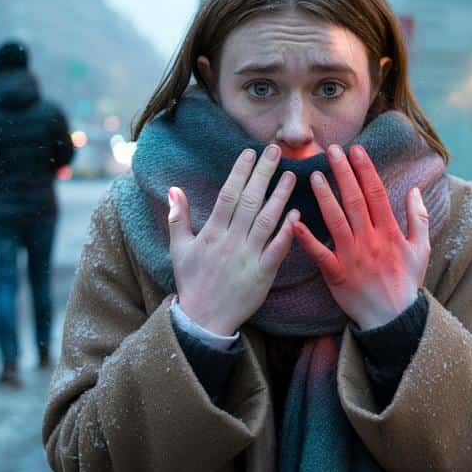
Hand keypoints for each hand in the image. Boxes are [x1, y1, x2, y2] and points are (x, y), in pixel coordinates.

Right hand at [170, 145, 298, 335]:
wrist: (204, 320)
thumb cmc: (192, 282)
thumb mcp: (179, 249)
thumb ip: (178, 217)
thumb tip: (173, 189)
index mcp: (211, 234)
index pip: (227, 195)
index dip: (240, 173)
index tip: (250, 153)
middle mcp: (230, 242)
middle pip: (249, 202)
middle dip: (263, 174)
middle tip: (276, 151)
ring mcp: (248, 258)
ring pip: (266, 221)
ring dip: (279, 197)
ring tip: (291, 175)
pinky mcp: (262, 275)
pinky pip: (277, 249)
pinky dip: (287, 231)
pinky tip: (297, 213)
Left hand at [293, 144, 429, 329]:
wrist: (394, 318)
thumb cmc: (407, 282)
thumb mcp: (422, 249)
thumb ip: (419, 217)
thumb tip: (415, 190)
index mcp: (390, 232)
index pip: (376, 193)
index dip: (365, 169)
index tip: (356, 150)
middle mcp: (370, 240)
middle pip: (354, 200)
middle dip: (343, 172)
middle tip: (331, 150)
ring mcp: (352, 257)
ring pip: (335, 220)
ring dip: (324, 196)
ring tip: (313, 174)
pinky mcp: (337, 274)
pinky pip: (319, 253)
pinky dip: (306, 238)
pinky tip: (294, 221)